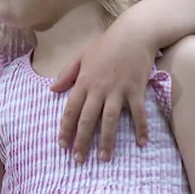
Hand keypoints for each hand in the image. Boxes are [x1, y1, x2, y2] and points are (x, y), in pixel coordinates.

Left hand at [51, 14, 157, 161]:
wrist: (133, 34)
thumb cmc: (106, 44)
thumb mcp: (82, 56)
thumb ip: (67, 74)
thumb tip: (53, 90)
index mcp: (84, 80)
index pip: (71, 109)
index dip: (65, 128)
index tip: (62, 145)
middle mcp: (99, 88)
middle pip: (88, 119)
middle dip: (82, 140)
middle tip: (78, 159)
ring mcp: (118, 90)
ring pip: (110, 120)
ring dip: (106, 140)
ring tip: (103, 158)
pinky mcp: (136, 90)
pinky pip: (138, 113)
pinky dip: (140, 128)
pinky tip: (141, 143)